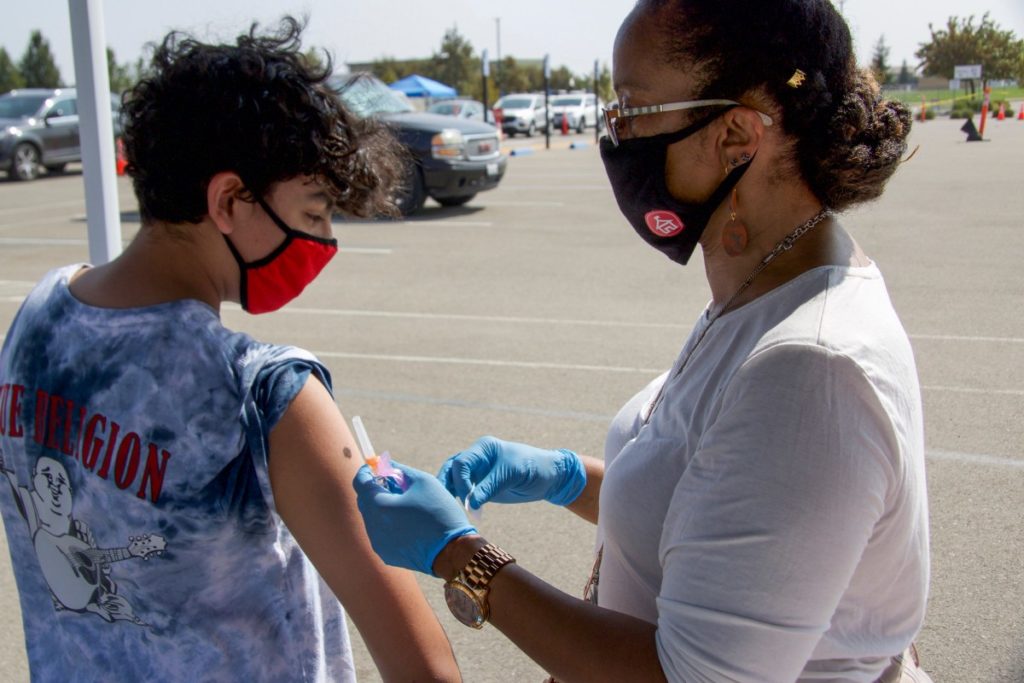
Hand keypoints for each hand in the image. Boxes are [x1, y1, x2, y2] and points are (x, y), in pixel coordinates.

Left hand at [353, 461, 476, 575]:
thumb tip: (388, 464)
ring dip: (382, 507)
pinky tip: (407, 522)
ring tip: (404, 504)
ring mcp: (378, 543)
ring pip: (372, 518)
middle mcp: (373, 526)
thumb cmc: (439, 512)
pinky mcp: (386, 554)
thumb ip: (401, 470)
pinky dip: (387, 524)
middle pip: (364, 501)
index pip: (360, 483)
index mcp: (379, 506)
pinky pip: (380, 533)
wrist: (453, 550)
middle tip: (393, 483)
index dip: (366, 471)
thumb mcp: (424, 481)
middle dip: (375, 489)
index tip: (375, 467)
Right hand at [437, 436, 585, 509]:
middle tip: (449, 506)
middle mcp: (477, 458)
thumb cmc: (533, 468)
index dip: (461, 482)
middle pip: (451, 470)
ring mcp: (477, 471)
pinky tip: (457, 512)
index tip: (470, 501)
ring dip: (449, 493)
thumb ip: (489, 487)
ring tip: (448, 511)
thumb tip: (469, 505)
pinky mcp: (480, 485)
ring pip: (452, 480)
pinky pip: (462, 491)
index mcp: (483, 448)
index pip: (461, 463)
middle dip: (448, 486)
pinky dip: (458, 500)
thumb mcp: (512, 475)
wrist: (548, 477)